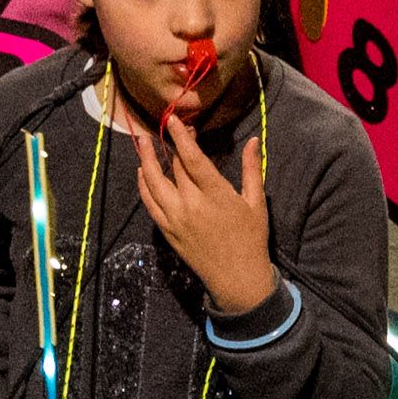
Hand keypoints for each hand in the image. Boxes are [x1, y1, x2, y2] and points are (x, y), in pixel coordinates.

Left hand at [135, 101, 279, 316]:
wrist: (237, 279)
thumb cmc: (251, 239)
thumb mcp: (256, 203)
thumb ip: (252, 169)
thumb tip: (253, 140)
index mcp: (216, 196)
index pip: (191, 159)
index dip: (181, 137)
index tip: (172, 119)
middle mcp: (191, 206)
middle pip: (173, 168)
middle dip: (171, 145)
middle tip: (171, 128)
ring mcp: (176, 220)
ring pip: (153, 184)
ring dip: (145, 161)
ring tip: (141, 142)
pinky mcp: (167, 232)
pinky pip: (149, 204)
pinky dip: (143, 186)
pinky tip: (142, 172)